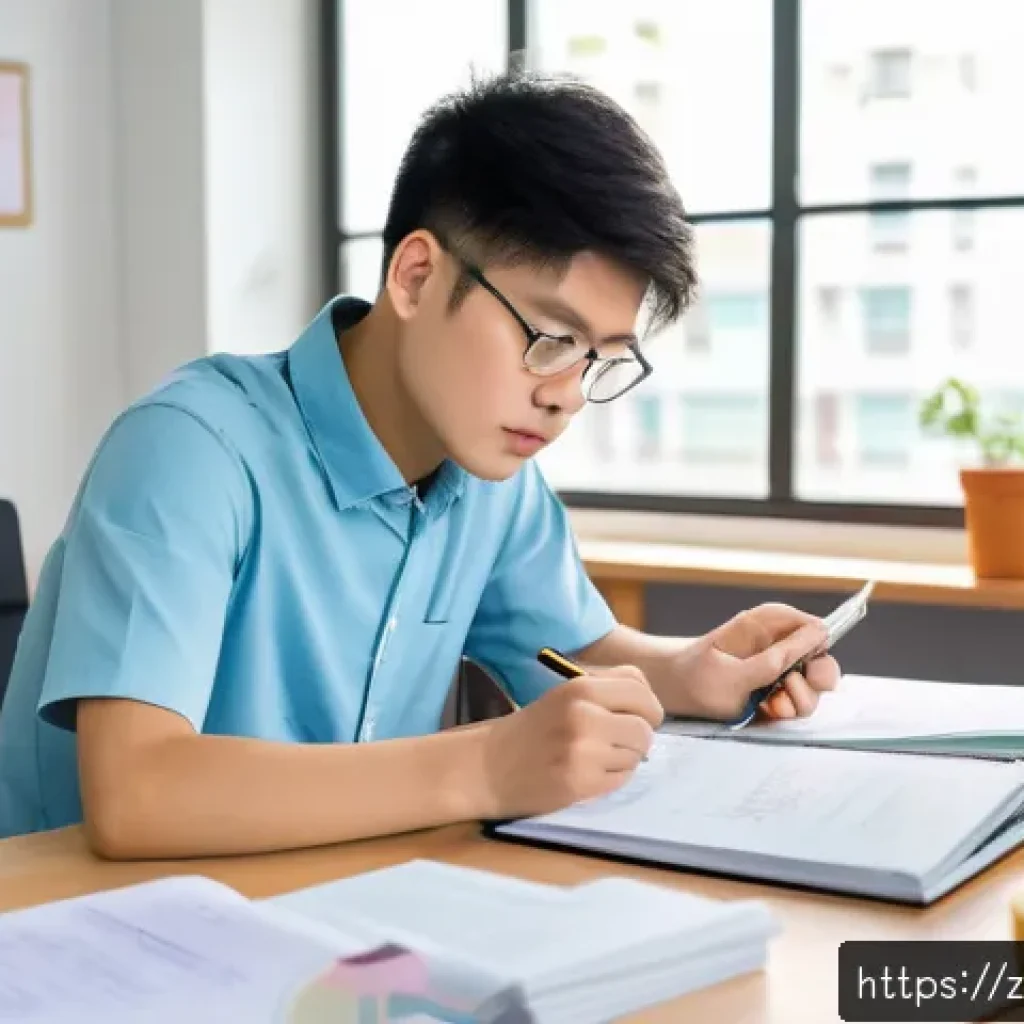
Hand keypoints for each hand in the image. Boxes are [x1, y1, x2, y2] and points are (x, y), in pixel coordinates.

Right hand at [478, 665, 663, 819]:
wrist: (487, 767)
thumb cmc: (530, 730)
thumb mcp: (564, 697)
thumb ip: (604, 693)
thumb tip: (649, 709)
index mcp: (580, 687)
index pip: (640, 688)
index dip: (647, 705)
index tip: (638, 716)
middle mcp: (585, 715)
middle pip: (645, 726)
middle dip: (639, 737)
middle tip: (619, 743)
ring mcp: (584, 751)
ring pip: (637, 755)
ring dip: (624, 759)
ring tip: (595, 759)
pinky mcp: (581, 783)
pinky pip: (621, 779)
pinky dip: (611, 779)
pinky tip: (587, 775)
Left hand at [670, 603, 839, 722]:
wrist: (670, 694)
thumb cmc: (695, 676)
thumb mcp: (733, 672)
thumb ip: (775, 659)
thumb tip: (819, 633)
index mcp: (771, 627)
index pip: (817, 630)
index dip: (819, 650)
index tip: (807, 668)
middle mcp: (779, 647)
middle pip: (823, 663)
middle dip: (816, 681)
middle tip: (791, 689)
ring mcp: (778, 672)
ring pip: (813, 690)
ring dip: (799, 701)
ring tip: (773, 703)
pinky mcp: (774, 695)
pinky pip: (796, 706)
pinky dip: (787, 712)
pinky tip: (767, 711)